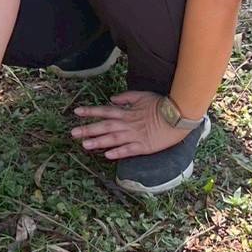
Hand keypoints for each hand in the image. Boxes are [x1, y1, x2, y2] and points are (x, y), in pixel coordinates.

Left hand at [71, 90, 197, 158]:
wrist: (179, 115)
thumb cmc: (161, 104)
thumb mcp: (142, 96)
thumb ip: (126, 97)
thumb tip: (112, 99)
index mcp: (127, 112)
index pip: (105, 111)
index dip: (91, 111)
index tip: (76, 112)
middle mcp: (128, 124)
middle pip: (105, 126)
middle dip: (88, 129)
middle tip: (72, 133)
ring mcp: (135, 135)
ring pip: (113, 139)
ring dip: (98, 142)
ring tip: (84, 145)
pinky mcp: (144, 146)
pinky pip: (129, 150)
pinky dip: (118, 152)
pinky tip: (108, 156)